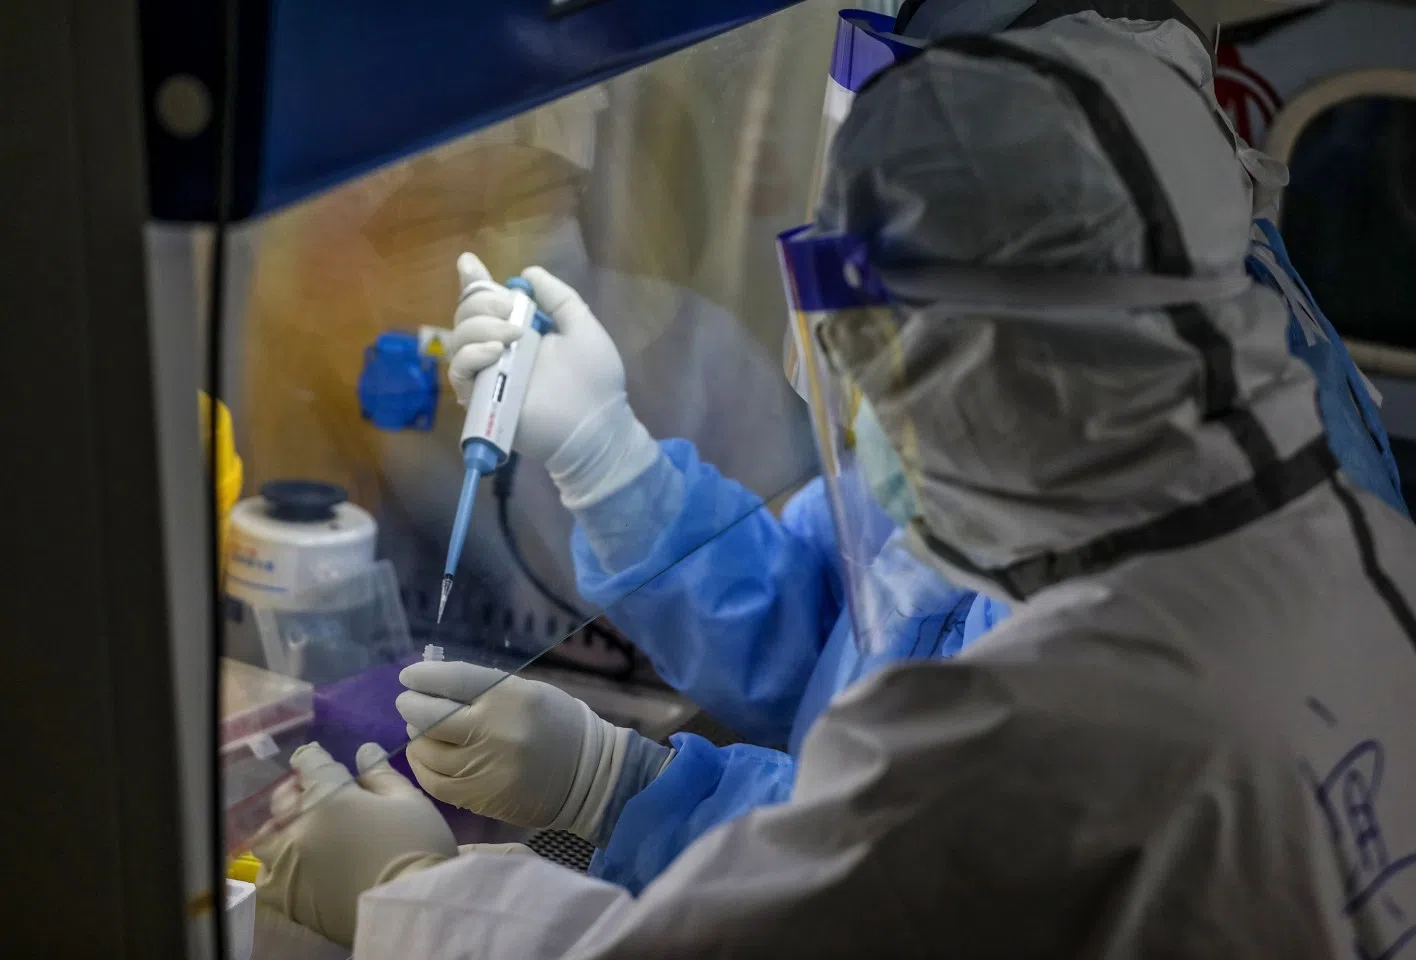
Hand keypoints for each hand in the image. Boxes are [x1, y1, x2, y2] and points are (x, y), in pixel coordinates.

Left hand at [252, 742, 457, 947]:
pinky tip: (295, 864)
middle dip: (297, 791)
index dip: (312, 757)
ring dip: (280, 827)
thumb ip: (381, 776)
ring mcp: (288, 864)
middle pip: (283, 799)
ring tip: (300, 831)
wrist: (409, 908)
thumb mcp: (408, 802)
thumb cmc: (415, 847)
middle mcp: (299, 826)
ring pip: (267, 837)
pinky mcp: (287, 897)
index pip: (309, 764)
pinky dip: (276, 864)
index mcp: (329, 797)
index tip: (314, 757)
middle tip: (313, 793)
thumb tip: (364, 752)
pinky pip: (267, 875)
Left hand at [398, 660, 671, 844]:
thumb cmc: (557, 724)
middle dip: (411, 705)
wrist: (588, 775)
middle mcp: (493, 730)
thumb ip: (483, 690)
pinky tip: (424, 757)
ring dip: (415, 737)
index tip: (409, 676)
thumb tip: (434, 684)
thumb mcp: (527, 692)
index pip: (451, 680)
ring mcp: (484, 766)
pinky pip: (435, 782)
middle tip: (406, 702)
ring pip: (428, 751)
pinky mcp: (480, 796)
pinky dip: (422, 767)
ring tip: (415, 730)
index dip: (423, 676)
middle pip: (431, 716)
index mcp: (509, 696)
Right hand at [445, 254, 659, 508]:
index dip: (475, 283)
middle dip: (483, 302)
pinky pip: (459, 371)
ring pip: (458, 338)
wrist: (596, 425)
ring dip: (480, 326)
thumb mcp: (582, 326)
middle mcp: (501, 348)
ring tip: (512, 336)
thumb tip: (529, 274)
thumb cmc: (595, 379)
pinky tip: (496, 352)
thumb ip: (558, 298)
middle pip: (467, 315)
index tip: (469, 263)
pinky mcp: (482, 398)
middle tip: (511, 311)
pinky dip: (472, 355)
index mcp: (524, 330)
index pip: (489, 303)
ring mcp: (490, 373)